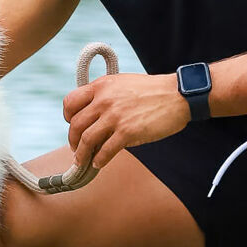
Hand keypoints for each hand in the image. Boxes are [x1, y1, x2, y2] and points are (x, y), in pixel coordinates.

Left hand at [63, 71, 188, 171]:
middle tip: (76, 149)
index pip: (70, 102)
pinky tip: (99, 163)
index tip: (72, 125)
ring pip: (86, 140)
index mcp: (102, 86)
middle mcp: (104, 100)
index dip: (68, 117)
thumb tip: (93, 114)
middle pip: (75, 124)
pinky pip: (105, 150)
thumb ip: (105, 95)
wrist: (178, 95)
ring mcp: (115, 117)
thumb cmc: (153, 91)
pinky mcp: (127, 132)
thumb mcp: (123, 83)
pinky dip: (99, 160)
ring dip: (81, 154)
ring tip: (83, 161)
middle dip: (73, 140)